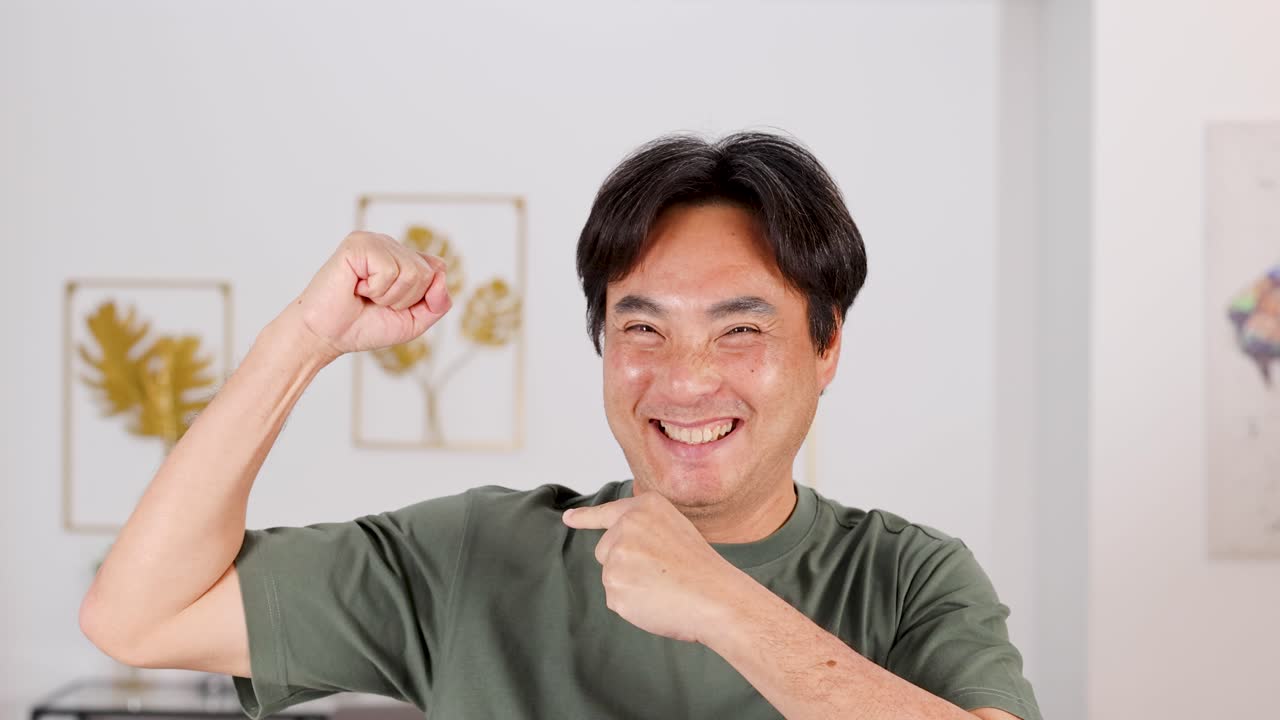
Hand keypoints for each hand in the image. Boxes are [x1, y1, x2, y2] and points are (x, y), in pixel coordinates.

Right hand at [292, 231, 451, 359]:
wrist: (327, 336)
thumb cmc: (364, 326)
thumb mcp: (413, 321)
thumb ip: (437, 303)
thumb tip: (441, 276)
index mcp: (403, 258)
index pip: (438, 270)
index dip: (422, 297)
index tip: (394, 306)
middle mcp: (390, 245)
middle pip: (427, 273)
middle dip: (404, 300)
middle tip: (376, 302)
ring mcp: (374, 241)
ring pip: (411, 272)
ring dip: (389, 296)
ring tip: (365, 295)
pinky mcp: (358, 243)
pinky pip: (389, 270)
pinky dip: (375, 289)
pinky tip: (356, 287)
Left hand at [562, 492, 748, 643]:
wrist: (716, 598)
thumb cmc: (702, 569)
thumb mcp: (675, 530)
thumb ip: (643, 531)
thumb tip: (615, 550)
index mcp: (645, 507)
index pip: (608, 512)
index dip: (585, 517)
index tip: (568, 518)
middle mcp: (626, 526)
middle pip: (605, 549)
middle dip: (624, 563)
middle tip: (661, 573)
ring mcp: (617, 555)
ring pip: (611, 576)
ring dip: (630, 585)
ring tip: (663, 587)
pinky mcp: (614, 585)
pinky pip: (615, 599)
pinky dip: (632, 605)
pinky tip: (656, 602)